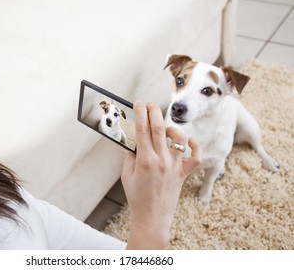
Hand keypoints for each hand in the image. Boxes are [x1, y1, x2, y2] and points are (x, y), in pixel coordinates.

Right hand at [121, 102, 200, 248]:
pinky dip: (194, 147)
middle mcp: (162, 161)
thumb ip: (129, 157)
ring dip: (171, 128)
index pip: (142, 130)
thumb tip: (131, 143)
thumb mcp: (126, 176)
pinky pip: (195, 157)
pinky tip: (188, 142)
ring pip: (178, 138)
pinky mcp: (183, 173)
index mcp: (145, 161)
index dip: (140, 113)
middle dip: (153, 111)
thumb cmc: (137, 199)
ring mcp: (175, 166)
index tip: (138, 104)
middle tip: (149, 104)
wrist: (152, 218)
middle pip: (159, 128)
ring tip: (163, 128)